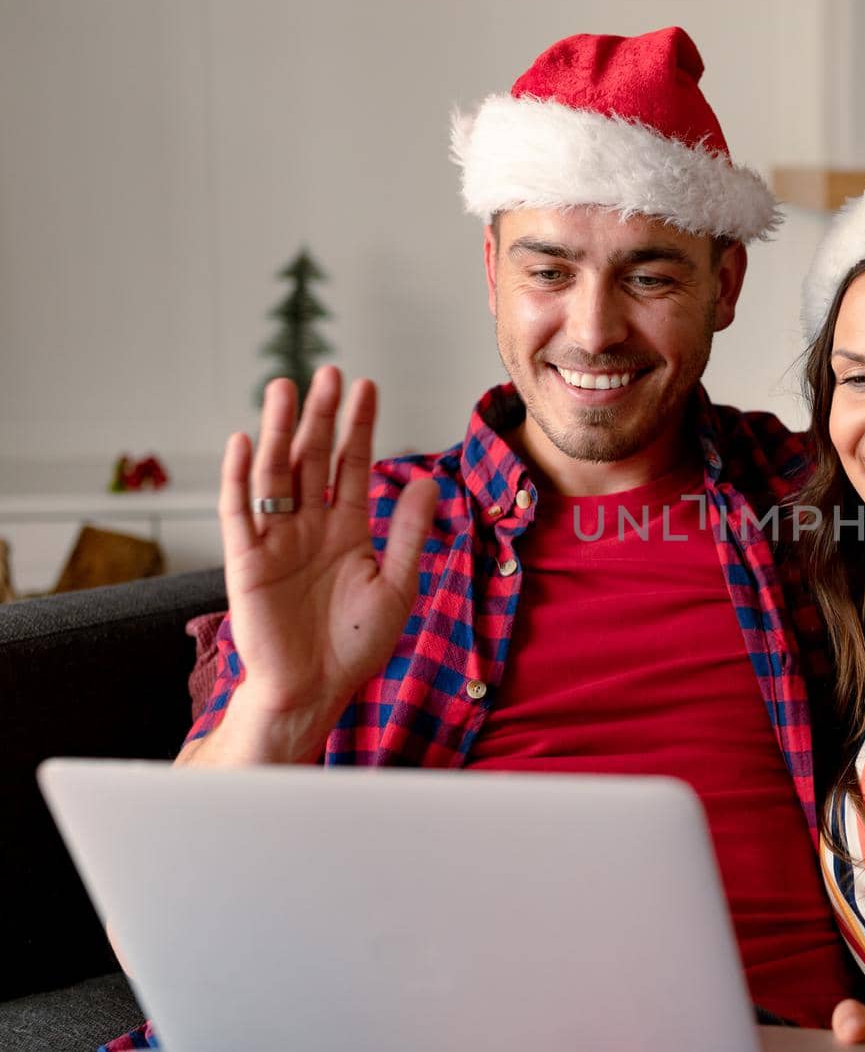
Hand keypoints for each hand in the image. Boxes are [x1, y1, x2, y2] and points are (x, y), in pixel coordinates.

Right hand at [213, 367, 437, 761]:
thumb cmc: (354, 645)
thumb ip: (409, 532)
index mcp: (347, 529)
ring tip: (286, 388)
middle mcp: (309, 526)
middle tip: (330, 372)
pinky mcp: (245, 561)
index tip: (366, 386)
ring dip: (280, 431)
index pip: (351, 465)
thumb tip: (427, 480)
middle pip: (313, 458)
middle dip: (322, 416)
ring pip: (276, 473)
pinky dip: (240, 477)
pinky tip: (246, 441)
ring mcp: (275, 541)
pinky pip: (239, 512)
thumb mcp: (396, 584)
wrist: (315, 690)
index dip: (358, 426)